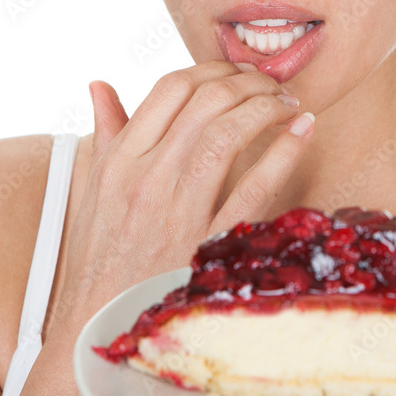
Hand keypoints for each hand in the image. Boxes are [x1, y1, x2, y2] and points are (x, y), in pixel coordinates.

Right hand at [55, 60, 312, 333]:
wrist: (101, 326)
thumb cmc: (101, 257)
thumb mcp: (93, 192)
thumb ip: (105, 135)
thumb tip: (99, 84)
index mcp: (118, 162)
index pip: (169, 88)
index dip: (210, 68)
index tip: (234, 72)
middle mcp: (146, 180)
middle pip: (206, 102)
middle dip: (247, 82)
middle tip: (270, 85)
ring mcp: (178, 213)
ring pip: (228, 134)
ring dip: (267, 107)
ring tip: (287, 104)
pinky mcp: (209, 245)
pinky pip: (256, 187)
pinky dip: (284, 152)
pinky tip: (302, 131)